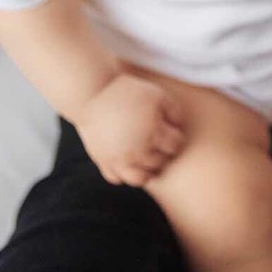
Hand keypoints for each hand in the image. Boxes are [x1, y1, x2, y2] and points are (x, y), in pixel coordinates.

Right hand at [72, 72, 186, 186]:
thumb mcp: (158, 94)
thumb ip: (174, 111)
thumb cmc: (129, 92)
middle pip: (158, 163)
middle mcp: (136, 150)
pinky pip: (116, 178)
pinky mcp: (102, 160)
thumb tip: (178, 128)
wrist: (93, 93)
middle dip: (162, 153)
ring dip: (145, 171)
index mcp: (153, 133)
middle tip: (157, 142)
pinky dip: (123, 173)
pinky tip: (126, 159)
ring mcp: (118, 158)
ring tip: (144, 157)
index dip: (175, 138)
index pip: (174, 147)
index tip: (169, 131)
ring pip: (138, 179)